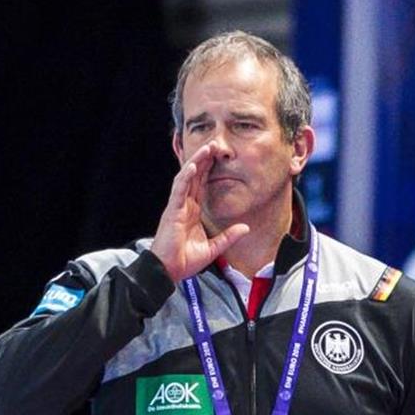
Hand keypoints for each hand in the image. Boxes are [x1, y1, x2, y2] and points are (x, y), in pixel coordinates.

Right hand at [151, 142, 249, 282]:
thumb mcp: (213, 248)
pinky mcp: (172, 211)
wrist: (168, 271)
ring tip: (207, 148)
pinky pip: (179, 189)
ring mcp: (177, 206)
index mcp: (191, 212)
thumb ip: (228, 237)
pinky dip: (186, 176)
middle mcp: (184, 205)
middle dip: (204, 159)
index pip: (201, 185)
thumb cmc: (184, 261)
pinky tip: (193, 165)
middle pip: (194, 176)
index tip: (219, 156)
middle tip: (215, 143)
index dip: (209, 170)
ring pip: (186, 177)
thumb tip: (246, 228)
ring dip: (196, 161)